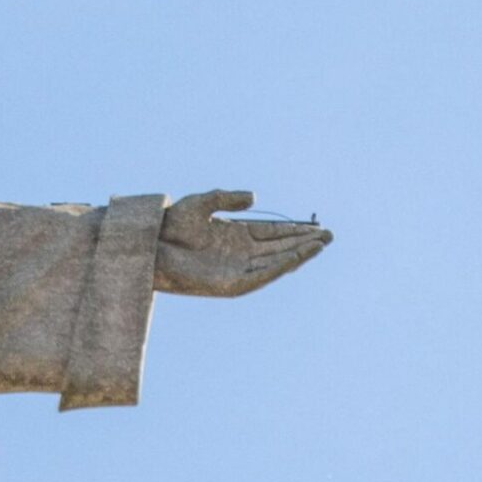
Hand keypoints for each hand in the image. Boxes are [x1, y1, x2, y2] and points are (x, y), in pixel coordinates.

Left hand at [152, 190, 331, 297]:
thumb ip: (227, 198)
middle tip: (329, 236)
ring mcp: (236, 269)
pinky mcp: (231, 284)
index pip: (273, 233)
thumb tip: (254, 198)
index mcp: (236, 235)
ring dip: (298, 254)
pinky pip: (262, 276)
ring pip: (275, 262)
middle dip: (304, 242)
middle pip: (280, 248)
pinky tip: (297, 257)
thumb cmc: (171, 225)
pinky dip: (280, 267)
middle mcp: (240, 253)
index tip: (317, 227)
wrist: (152, 245)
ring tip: (320, 245)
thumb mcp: (202, 203)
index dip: (295, 231)